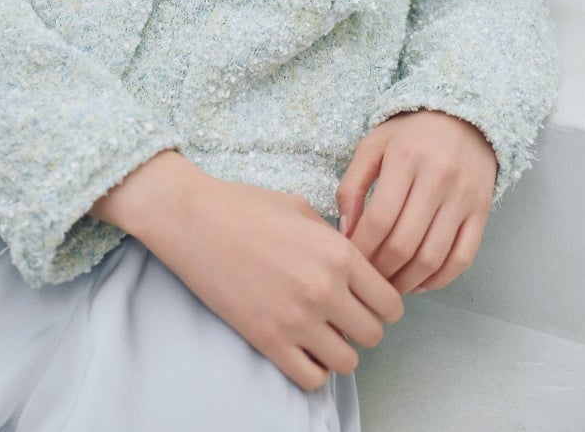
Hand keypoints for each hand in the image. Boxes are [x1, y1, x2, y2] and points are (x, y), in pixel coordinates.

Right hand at [123, 165, 403, 391]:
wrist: (194, 219)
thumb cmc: (246, 206)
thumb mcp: (303, 209)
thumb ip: (335, 240)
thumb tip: (357, 266)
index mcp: (339, 252)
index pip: (390, 302)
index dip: (384, 304)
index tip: (369, 301)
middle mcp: (325, 288)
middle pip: (374, 335)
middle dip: (364, 326)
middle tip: (344, 315)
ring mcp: (297, 318)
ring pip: (348, 361)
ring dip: (339, 349)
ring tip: (322, 332)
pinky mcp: (268, 340)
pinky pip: (312, 378)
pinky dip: (313, 369)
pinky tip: (302, 347)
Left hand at [336, 110, 497, 295]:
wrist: (463, 118)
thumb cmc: (410, 135)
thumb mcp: (373, 146)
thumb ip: (352, 186)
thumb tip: (346, 232)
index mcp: (405, 158)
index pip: (379, 219)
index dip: (361, 249)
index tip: (350, 262)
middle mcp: (438, 178)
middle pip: (405, 243)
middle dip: (381, 270)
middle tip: (367, 279)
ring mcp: (463, 197)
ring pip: (433, 257)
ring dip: (407, 281)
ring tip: (389, 285)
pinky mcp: (482, 211)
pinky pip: (462, 258)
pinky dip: (439, 279)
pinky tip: (419, 282)